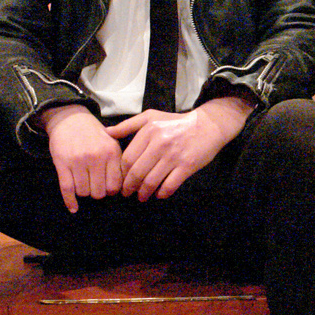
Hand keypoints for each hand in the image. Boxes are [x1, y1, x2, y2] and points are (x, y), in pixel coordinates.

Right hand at [40, 105, 123, 212]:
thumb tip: (124, 186)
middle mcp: (96, 157)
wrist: (70, 118)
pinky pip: (67, 189)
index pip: (115, 185)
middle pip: (99, 192)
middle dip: (97, 193)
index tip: (107, 188)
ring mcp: (78, 161)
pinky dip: (70, 202)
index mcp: (111, 152)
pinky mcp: (62, 163)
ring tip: (83, 183)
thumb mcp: (112, 142)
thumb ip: (118, 162)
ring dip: (83, 192)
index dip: (111, 191)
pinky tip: (73, 208)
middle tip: (94, 185)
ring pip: (83, 192)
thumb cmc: (93, 133)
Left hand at [107, 96, 253, 200]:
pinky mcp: (187, 166)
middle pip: (137, 172)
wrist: (207, 125)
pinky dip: (162, 193)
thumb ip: (128, 125)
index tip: (122, 181)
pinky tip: (159, 195)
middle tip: (128, 194)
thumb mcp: (150, 117)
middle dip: (129, 187)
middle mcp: (159, 144)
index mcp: (148, 131)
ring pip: (151, 181)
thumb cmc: (175, 122)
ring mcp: (174, 156)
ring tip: (142, 197)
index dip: (122, 173)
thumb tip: (107, 132)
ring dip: (144, 193)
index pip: (127, 158)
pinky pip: (170, 185)